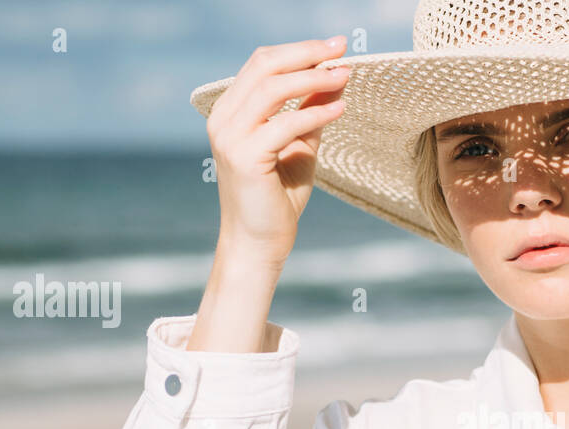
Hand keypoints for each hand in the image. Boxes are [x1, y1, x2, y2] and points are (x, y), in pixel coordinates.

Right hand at [205, 36, 351, 264]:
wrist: (259, 242)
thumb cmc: (278, 198)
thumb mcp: (300, 144)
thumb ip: (311, 109)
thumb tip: (336, 75)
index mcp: (231, 111)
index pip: (262, 64)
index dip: (299, 50)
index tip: (335, 46)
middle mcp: (223, 119)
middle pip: (265, 66)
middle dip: (307, 53)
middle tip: (342, 49)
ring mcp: (229, 137)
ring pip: (272, 88)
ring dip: (313, 78)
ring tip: (345, 74)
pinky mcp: (244, 157)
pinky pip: (285, 124)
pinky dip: (315, 113)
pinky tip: (340, 108)